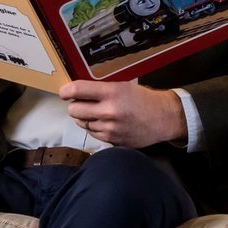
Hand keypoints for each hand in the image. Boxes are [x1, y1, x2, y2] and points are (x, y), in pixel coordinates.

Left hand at [59, 80, 187, 148]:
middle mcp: (109, 111)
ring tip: (97, 112)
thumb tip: (76, 91)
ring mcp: (110, 129)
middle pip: (73, 110)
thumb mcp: (123, 86)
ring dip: (85, 118)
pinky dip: (94, 128)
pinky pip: (92, 134)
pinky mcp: (112, 141)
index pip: (77, 90)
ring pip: (82, 123)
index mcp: (112, 92)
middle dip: (75, 105)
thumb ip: (100, 89)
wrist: (163, 119)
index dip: (66, 91)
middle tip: (81, 102)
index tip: (64, 92)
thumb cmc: (142, 99)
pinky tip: (105, 122)